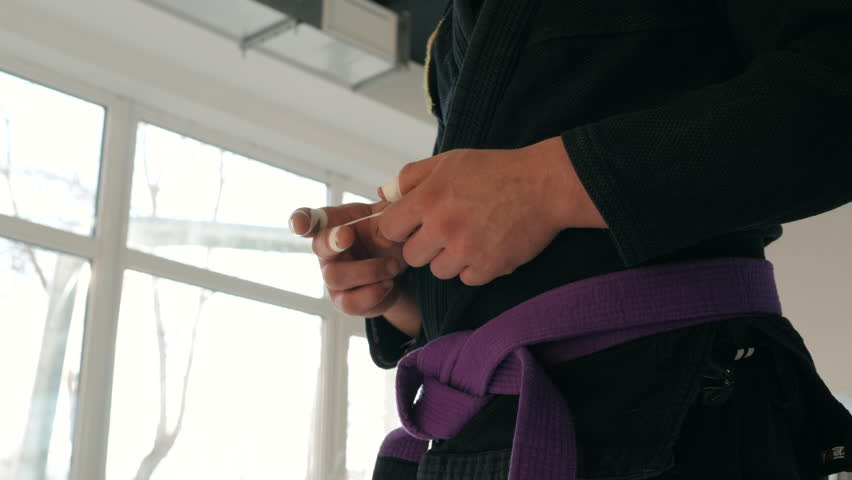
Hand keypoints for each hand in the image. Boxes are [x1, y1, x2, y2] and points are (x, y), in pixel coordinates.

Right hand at [289, 202, 420, 335]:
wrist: (399, 265)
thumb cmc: (384, 233)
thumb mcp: (389, 218)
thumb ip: (386, 219)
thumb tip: (382, 235)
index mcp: (334, 222)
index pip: (309, 219)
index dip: (300, 221)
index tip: (299, 224)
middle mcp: (326, 249)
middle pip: (319, 247)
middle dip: (333, 242)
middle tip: (347, 236)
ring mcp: (331, 276)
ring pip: (336, 277)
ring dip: (371, 271)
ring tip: (393, 266)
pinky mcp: (342, 301)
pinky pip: (350, 303)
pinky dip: (375, 293)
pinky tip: (388, 284)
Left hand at [377, 137, 604, 285]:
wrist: (543, 185)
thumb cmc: (495, 170)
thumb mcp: (448, 161)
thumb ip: (411, 177)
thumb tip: (383, 194)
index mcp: (428, 199)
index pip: (389, 228)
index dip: (400, 227)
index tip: (413, 224)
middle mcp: (442, 227)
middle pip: (411, 256)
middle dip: (424, 246)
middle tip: (445, 231)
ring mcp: (466, 250)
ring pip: (438, 271)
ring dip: (449, 259)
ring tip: (469, 238)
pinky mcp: (489, 267)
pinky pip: (467, 279)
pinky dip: (475, 268)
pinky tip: (487, 247)